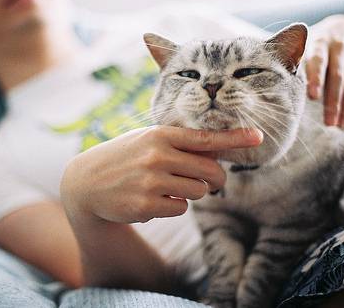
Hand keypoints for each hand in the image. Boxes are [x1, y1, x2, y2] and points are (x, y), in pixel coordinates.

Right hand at [60, 126, 262, 223]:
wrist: (86, 182)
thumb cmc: (125, 158)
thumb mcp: (148, 141)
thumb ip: (181, 144)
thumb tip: (219, 152)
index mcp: (161, 135)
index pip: (205, 137)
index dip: (235, 138)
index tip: (258, 137)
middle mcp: (158, 155)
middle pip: (210, 171)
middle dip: (215, 179)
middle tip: (209, 181)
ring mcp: (151, 181)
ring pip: (198, 191)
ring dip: (190, 192)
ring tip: (167, 186)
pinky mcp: (146, 205)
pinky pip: (180, 208)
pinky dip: (173, 205)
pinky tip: (152, 199)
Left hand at [304, 15, 343, 126]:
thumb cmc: (315, 45)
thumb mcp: (304, 47)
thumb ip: (294, 63)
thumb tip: (278, 88)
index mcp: (319, 43)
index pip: (318, 61)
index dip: (316, 79)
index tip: (312, 97)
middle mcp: (340, 46)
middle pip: (338, 77)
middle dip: (333, 102)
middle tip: (328, 123)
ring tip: (338, 124)